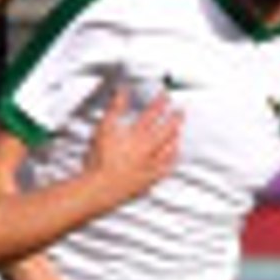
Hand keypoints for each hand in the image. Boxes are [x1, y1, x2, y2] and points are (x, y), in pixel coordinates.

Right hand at [82, 85, 180, 202]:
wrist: (100, 187)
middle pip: (166, 130)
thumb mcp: (104, 128)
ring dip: (175, 138)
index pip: (152, 114)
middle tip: (180, 111)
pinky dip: (171, 161)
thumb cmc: (100, 161)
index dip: (160, 103)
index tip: (165, 96)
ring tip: (178, 132)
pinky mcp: (149, 179)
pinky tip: (174, 158)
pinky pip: (166, 168)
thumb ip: (115, 108)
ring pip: (169, 148)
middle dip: (175, 119)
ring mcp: (150, 165)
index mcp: (136, 135)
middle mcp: (147, 149)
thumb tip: (121, 92)